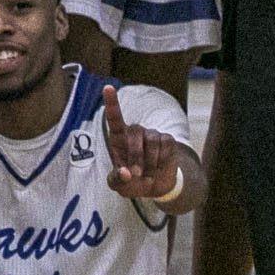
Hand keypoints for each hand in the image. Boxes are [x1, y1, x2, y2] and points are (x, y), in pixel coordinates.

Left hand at [102, 87, 179, 204]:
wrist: (155, 186)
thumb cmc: (132, 182)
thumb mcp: (119, 185)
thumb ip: (118, 180)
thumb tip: (125, 173)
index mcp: (118, 139)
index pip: (114, 118)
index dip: (112, 102)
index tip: (107, 88)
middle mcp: (135, 132)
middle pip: (135, 133)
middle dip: (135, 156)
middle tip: (136, 174)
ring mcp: (152, 134)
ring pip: (151, 141)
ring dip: (149, 162)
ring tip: (147, 174)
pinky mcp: (167, 139)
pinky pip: (165, 146)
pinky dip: (162, 161)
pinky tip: (159, 167)